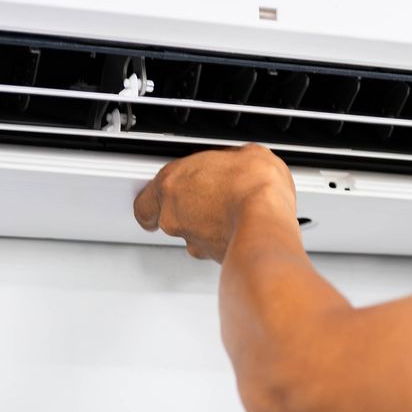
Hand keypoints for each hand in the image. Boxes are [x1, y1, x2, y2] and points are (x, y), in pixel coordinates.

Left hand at [134, 144, 297, 261]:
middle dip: (187, 209)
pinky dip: (225, 239)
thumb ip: (229, 160)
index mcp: (171, 183)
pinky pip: (214, 248)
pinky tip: (243, 227)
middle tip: (208, 196)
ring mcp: (193, 241)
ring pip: (191, 236)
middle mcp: (175, 216)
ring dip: (206, 227)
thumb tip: (241, 161)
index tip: (167, 192)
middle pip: (168, 217)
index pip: (145, 200)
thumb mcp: (245, 153)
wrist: (267, 222)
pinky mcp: (214, 258)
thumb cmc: (251, 187)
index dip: (155, 198)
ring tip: (231, 212)